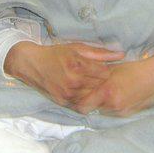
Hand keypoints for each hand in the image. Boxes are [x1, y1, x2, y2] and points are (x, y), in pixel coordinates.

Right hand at [4, 41, 123, 106]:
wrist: (32, 64)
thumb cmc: (56, 54)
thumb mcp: (77, 48)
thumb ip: (100, 53)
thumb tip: (121, 54)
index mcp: (78, 65)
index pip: (105, 73)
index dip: (106, 70)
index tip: (104, 67)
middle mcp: (73, 81)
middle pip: (100, 86)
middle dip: (102, 81)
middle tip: (99, 76)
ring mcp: (67, 94)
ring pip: (92, 96)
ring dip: (95, 91)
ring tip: (91, 83)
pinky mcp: (63, 102)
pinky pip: (82, 103)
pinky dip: (86, 98)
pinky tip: (84, 90)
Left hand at [73, 39, 153, 115]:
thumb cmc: (135, 67)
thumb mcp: (112, 68)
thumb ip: (95, 77)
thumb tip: (79, 81)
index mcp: (107, 91)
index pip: (82, 106)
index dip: (76, 102)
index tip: (74, 96)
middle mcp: (113, 105)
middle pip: (91, 110)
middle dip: (86, 103)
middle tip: (83, 95)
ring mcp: (121, 111)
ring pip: (102, 111)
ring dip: (99, 104)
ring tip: (100, 93)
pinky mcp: (128, 113)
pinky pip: (112, 112)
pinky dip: (109, 106)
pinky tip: (113, 96)